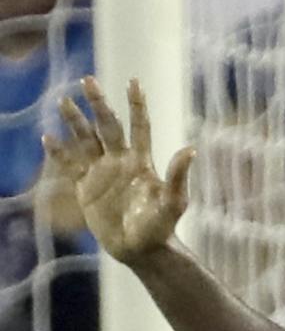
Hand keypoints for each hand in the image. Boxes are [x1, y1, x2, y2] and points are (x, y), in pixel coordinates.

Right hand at [42, 76, 196, 264]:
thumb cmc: (162, 227)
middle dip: (98, 103)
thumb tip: (191, 149)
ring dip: (75, 121)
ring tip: (63, 100)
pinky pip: (70, 166)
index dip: (137, 104)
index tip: (134, 81)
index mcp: (141, 162)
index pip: (139, 126)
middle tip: (88, 80)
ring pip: (85, 140)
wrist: (143, 251)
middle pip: (107, 126)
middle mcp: (120, 162)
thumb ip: (179, 176)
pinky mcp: (86, 189)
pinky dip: (59, 153)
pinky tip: (48, 137)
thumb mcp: (174, 201)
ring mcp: (102, 174)